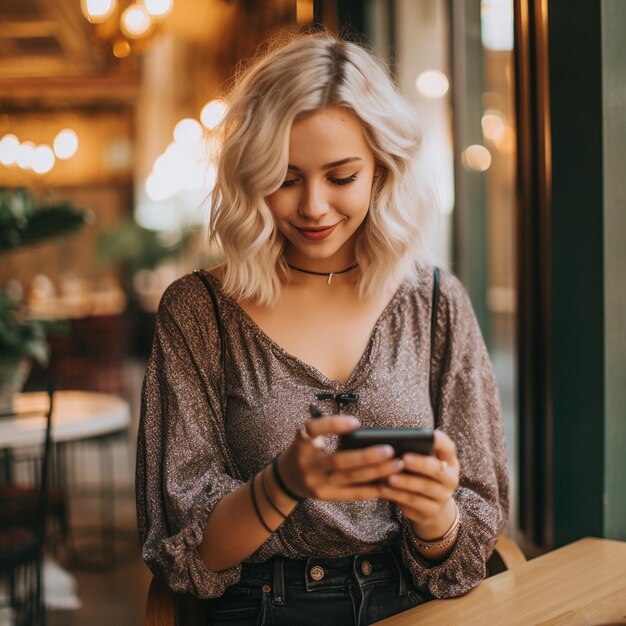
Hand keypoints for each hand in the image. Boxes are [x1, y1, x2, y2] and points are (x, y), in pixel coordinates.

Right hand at [278, 415, 404, 500]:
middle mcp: (307, 463)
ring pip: (349, 478)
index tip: (356, 423)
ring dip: (376, 472)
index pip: (313, 429)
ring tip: (397, 465)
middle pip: (338, 460)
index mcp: (302, 442)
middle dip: (366, 456)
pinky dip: (371, 489)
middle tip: (390, 449)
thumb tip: (369, 434)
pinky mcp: (325, 496)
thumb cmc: (307, 451)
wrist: (288, 478)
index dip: (333, 425)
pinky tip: (388, 485)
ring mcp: (316, 482)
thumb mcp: (310, 438)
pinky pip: (351, 494)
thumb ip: (331, 432)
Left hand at [380, 430, 459, 538]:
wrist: (428, 507)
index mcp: (449, 460)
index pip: (448, 447)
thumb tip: (391, 446)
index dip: (440, 441)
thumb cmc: (419, 475)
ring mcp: (444, 496)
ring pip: (425, 487)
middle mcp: (450, 478)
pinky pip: (414, 501)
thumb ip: (413, 453)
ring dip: (406, 482)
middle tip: (404, 459)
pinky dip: (398, 494)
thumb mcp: (420, 463)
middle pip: (438, 469)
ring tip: (389, 477)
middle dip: (420, 463)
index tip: (429, 435)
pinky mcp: (433, 510)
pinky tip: (384, 489)